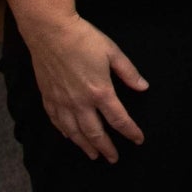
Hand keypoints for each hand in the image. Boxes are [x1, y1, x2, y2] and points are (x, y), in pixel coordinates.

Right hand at [21, 9, 148, 162]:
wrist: (50, 32)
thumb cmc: (83, 39)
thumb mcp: (113, 52)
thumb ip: (129, 73)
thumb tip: (143, 87)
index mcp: (100, 91)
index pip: (119, 119)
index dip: (130, 132)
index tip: (138, 140)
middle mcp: (80, 102)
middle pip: (95, 133)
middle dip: (106, 148)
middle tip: (113, 158)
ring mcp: (62, 102)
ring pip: (74, 132)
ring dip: (85, 146)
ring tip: (93, 155)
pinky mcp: (48, 97)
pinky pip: (56, 122)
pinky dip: (65, 132)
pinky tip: (69, 137)